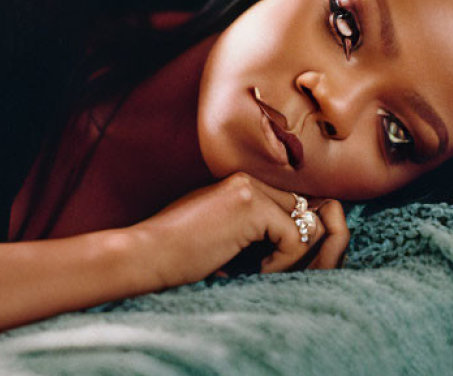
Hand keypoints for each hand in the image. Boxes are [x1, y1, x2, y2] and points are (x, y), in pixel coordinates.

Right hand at [131, 172, 349, 288]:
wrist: (147, 253)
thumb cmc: (175, 253)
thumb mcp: (218, 232)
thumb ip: (248, 228)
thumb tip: (286, 241)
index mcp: (239, 183)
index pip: (288, 207)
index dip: (286, 239)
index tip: (267, 265)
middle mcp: (248, 179)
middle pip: (302, 212)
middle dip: (296, 246)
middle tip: (271, 271)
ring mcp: (250, 189)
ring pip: (305, 223)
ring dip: (291, 255)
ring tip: (262, 272)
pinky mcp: (252, 206)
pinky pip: (295, 237)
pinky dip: (283, 262)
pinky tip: (255, 272)